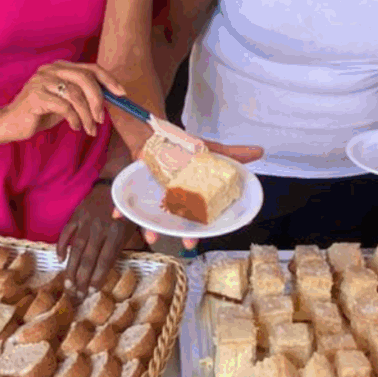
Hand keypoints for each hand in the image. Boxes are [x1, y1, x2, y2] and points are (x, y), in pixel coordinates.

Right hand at [0, 61, 124, 139]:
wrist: (11, 124)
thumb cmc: (41, 113)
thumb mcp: (66, 102)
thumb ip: (83, 96)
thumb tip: (110, 99)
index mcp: (60, 67)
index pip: (90, 68)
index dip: (108, 80)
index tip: (121, 94)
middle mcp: (51, 69)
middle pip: (84, 78)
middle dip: (97, 100)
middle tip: (101, 119)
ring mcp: (41, 80)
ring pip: (75, 94)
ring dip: (87, 115)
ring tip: (89, 129)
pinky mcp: (35, 95)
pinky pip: (64, 106)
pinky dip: (74, 119)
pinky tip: (75, 127)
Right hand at [57, 183, 142, 295]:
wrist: (114, 179)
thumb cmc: (128, 205)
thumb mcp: (138, 220)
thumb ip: (143, 233)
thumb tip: (152, 243)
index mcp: (116, 231)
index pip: (106, 259)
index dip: (98, 276)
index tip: (92, 290)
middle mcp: (100, 228)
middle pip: (89, 258)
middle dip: (82, 278)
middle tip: (77, 295)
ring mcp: (86, 221)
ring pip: (76, 249)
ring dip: (71, 268)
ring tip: (67, 285)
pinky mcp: (76, 215)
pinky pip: (66, 232)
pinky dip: (61, 245)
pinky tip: (59, 260)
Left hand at [130, 137, 264, 251]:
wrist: (158, 133)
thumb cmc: (186, 149)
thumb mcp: (210, 150)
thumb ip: (233, 155)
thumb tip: (261, 151)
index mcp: (193, 198)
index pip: (202, 219)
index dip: (204, 230)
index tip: (205, 239)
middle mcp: (174, 202)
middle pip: (178, 224)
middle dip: (180, 235)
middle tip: (185, 244)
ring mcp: (155, 198)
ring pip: (153, 219)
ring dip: (150, 229)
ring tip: (150, 236)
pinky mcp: (137, 189)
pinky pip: (126, 203)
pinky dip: (120, 209)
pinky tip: (116, 214)